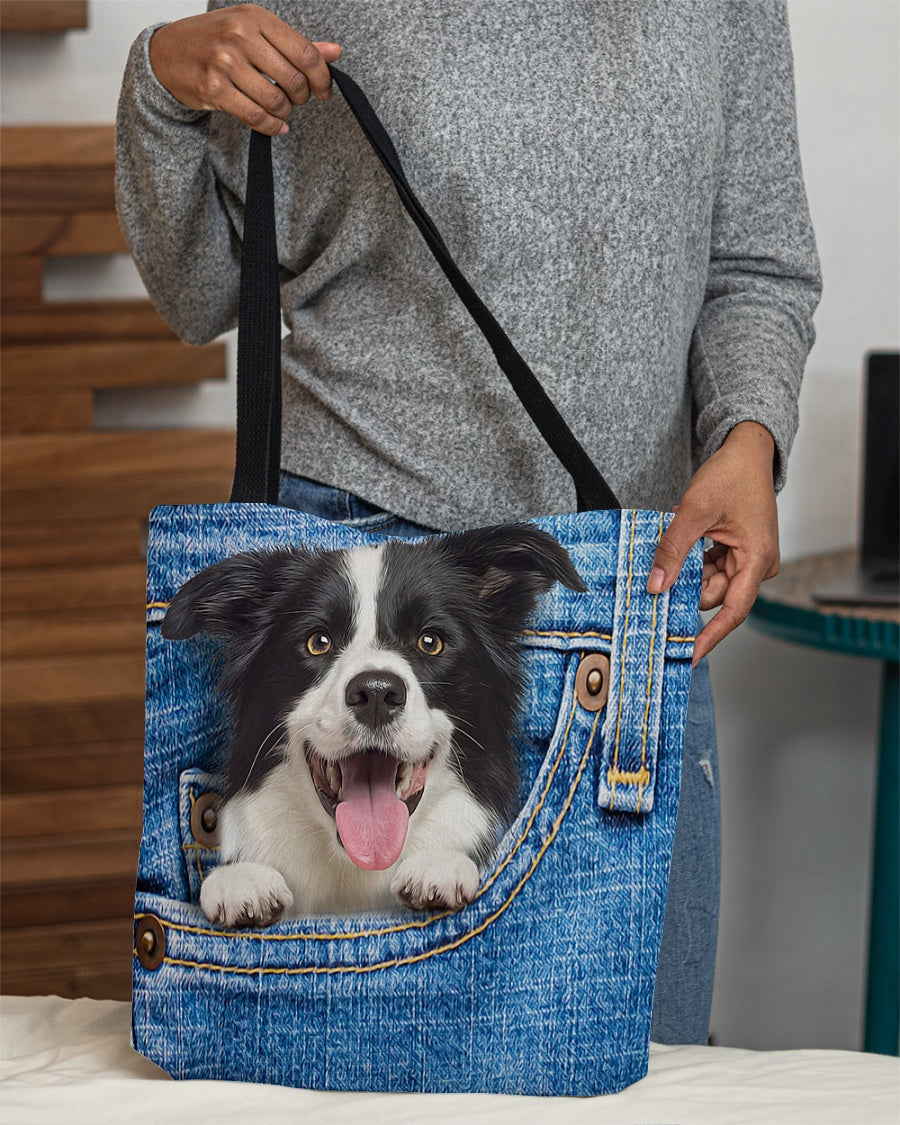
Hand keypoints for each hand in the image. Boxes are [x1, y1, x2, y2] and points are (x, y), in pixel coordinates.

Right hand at [149, 3, 341, 135]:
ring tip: (280, 111)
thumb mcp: (253, 31)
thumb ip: (293, 44)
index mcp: (255, 18)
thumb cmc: (215, 41)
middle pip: (294, 80)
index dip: (322, 78)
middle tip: (295, 100)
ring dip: (285, 113)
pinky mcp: (214, 88)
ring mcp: (225, 62)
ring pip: (276, 101)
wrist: (167, 53)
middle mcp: (240, 36)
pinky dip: (271, 126)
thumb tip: (334, 52)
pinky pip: (256, 116)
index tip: (324, 91)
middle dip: (301, 98)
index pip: (305, 53)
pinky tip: (274, 125)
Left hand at [647, 421, 779, 664]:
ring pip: (707, 581)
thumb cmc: (731, 475)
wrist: (746, 451)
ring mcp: (747, 559)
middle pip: (714, 594)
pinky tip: (679, 546)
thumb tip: (656, 586)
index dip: (710, 636)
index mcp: (757, 560)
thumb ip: (673, 550)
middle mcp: (757, 565)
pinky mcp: (736, 551)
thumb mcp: (694, 512)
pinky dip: (690, 562)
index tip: (689, 655)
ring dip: (686, 572)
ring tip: (669, 552)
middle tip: (654, 582)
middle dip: (685, 589)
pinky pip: (708, 568)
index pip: (733, 611)